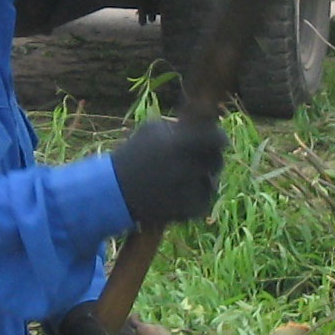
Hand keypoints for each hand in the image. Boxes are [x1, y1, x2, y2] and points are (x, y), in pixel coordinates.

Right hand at [107, 114, 227, 228]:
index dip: (219, 138)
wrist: (115, 191)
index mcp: (180, 145)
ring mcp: (188, 192)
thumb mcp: (151, 129)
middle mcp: (187, 168)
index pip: (216, 139)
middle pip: (217, 162)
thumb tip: (202, 124)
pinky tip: (182, 193)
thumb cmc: (133, 155)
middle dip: (211, 159)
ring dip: (204, 179)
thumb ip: (179, 126)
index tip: (219, 139)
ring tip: (185, 177)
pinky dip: (196, 198)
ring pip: (212, 183)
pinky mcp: (186, 211)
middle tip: (203, 159)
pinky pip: (203, 202)